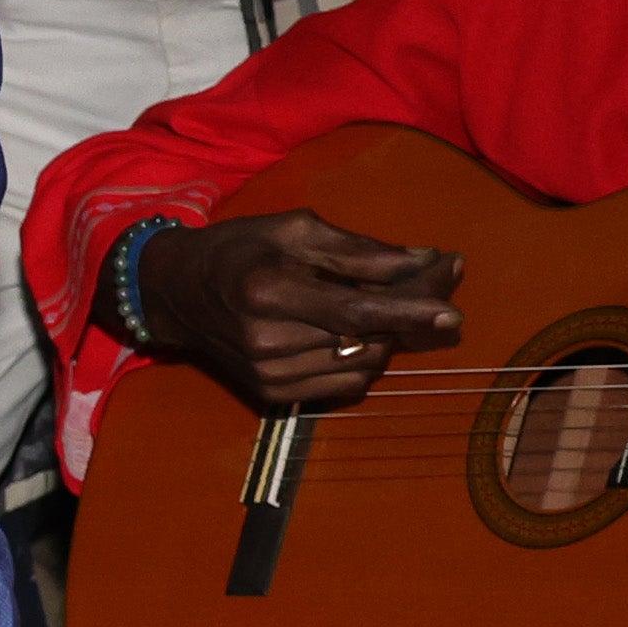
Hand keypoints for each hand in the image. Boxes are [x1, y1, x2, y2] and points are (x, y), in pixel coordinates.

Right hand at [133, 210, 465, 415]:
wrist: (175, 294)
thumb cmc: (239, 250)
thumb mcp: (293, 229)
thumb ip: (358, 250)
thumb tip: (422, 262)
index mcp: (271, 290)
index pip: (356, 309)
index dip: (408, 311)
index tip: (452, 313)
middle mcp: (269, 341)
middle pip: (367, 339)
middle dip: (407, 315)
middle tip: (426, 283)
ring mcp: (271, 375)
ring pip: (364, 365)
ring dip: (383, 337)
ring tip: (369, 307)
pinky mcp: (274, 397)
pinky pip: (346, 384)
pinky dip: (361, 359)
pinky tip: (345, 334)